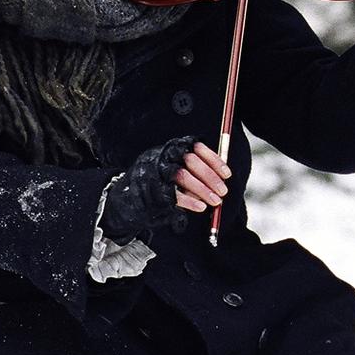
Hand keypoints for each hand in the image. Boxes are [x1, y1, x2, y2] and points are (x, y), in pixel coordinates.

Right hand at [102, 137, 233, 239]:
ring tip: (216, 201)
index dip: (214, 160)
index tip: (227, 173)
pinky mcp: (151, 189)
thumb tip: (221, 179)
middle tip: (224, 190)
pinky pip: (173, 194)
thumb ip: (196, 171)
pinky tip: (201, 207)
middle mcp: (163, 156)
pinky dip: (189, 201)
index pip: (196, 148)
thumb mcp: (176, 169)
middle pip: (191, 161)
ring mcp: (155, 172)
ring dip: (203, 190)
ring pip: (182, 177)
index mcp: (172, 148)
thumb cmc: (158, 182)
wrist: (126, 197)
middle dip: (210, 177)